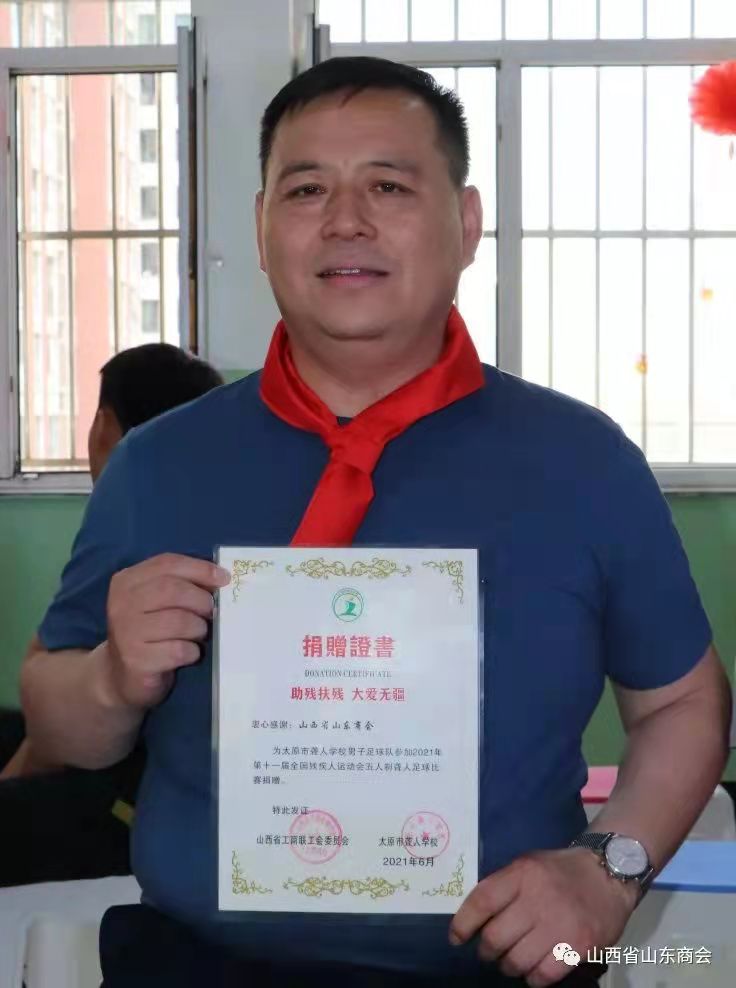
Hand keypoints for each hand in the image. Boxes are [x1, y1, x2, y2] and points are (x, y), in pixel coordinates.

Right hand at [104, 552, 229, 709]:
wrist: (121, 676)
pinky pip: (179, 650)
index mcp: (127, 581)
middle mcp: (122, 603)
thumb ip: (180, 584)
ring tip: (197, 634)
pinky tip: (188, 653)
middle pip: (173, 589)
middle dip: (201, 600)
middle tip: (211, 612)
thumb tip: (220, 577)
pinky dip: (192, 651)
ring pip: (179, 621)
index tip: (225, 578)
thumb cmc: (149, 632)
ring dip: (199, 628)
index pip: (167, 563)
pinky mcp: (136, 660)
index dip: (200, 569)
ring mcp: (127, 633)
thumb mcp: (157, 602)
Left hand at [449, 847, 638, 986]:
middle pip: (496, 938)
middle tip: (490, 953)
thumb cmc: (561, 871)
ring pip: (517, 961)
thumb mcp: (528, 865)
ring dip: (508, 967)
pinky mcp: (578, 946)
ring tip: (511, 962)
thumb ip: (504, 887)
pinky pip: (543, 975)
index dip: (463, 924)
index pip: (482, 901)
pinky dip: (533, 978)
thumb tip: (474, 917)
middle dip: (487, 951)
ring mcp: (559, 924)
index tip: (456, 939)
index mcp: (522, 874)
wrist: (608, 873)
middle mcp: (538, 898)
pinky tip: (533, 971)